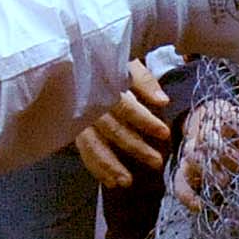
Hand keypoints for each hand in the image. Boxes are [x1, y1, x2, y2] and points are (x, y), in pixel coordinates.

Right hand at [74, 58, 171, 187]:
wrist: (75, 57)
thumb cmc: (107, 60)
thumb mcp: (127, 61)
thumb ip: (144, 81)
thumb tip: (163, 102)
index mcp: (104, 83)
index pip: (126, 106)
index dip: (145, 121)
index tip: (164, 134)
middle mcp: (89, 103)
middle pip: (113, 130)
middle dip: (136, 148)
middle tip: (157, 162)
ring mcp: (78, 118)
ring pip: (94, 145)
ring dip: (111, 166)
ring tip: (128, 182)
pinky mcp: (74, 129)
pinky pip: (84, 151)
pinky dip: (96, 168)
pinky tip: (110, 182)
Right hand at [171, 97, 238, 210]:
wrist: (209, 129)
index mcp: (225, 117)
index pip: (232, 119)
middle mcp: (205, 132)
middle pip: (209, 138)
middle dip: (225, 153)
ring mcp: (192, 152)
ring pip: (192, 156)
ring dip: (209, 171)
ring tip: (224, 184)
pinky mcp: (183, 172)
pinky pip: (179, 183)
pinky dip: (188, 196)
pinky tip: (200, 207)